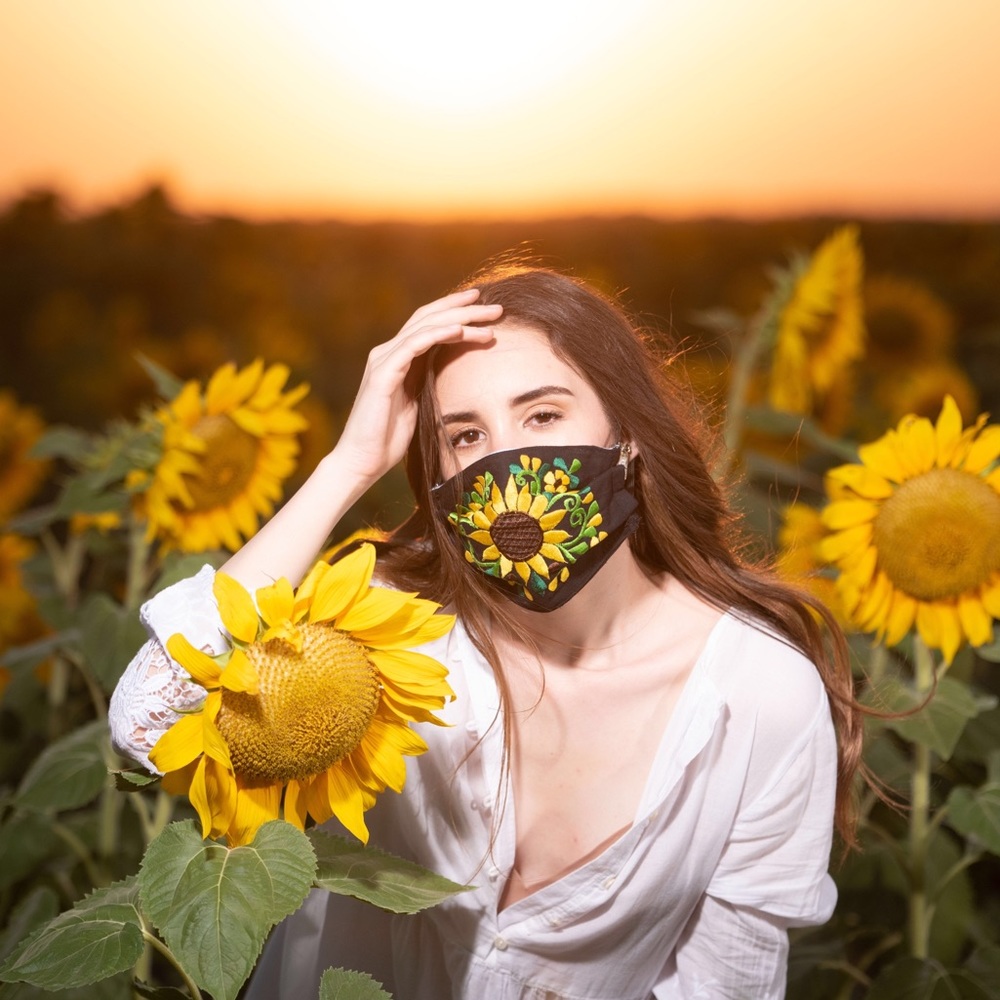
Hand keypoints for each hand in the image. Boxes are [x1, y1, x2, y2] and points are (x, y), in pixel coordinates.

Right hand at [335, 288, 501, 482]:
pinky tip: (459, 330)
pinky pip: (413, 345)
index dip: (455, 310)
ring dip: (459, 319)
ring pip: (425, 326)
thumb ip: (428, 382)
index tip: (484, 306)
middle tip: (495, 306)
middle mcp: (388, 353)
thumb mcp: (417, 404)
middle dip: (463, 308)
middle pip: (429, 317)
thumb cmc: (388, 439)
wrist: (361, 461)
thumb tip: (454, 374)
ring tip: (488, 317)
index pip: (428, 323)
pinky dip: (437, 334)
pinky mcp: (382, 375)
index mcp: (397, 358)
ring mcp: (383, 361)